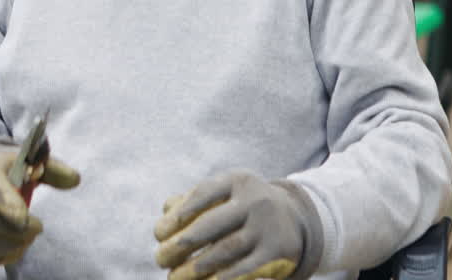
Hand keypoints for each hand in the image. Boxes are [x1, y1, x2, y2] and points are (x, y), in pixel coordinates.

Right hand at [0, 140, 79, 266]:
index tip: (25, 216)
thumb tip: (74, 179)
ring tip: (27, 240)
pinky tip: (13, 250)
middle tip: (37, 228)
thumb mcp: (24, 159)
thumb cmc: (3, 167)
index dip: (6, 200)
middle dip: (17, 230)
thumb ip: (50, 168)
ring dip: (10, 246)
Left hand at [154, 171, 322, 279]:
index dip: (179, 214)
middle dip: (182, 244)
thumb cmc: (243, 206)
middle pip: (212, 224)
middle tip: (160, 259)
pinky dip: (224, 277)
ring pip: (227, 248)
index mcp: (237, 181)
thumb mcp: (225, 194)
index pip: (204, 194)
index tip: (158, 234)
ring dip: (197, 266)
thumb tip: (167, 210)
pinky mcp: (278, 249)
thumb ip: (195, 199)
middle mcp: (255, 200)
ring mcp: (267, 225)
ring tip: (175, 277)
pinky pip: (246, 267)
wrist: (294, 217)